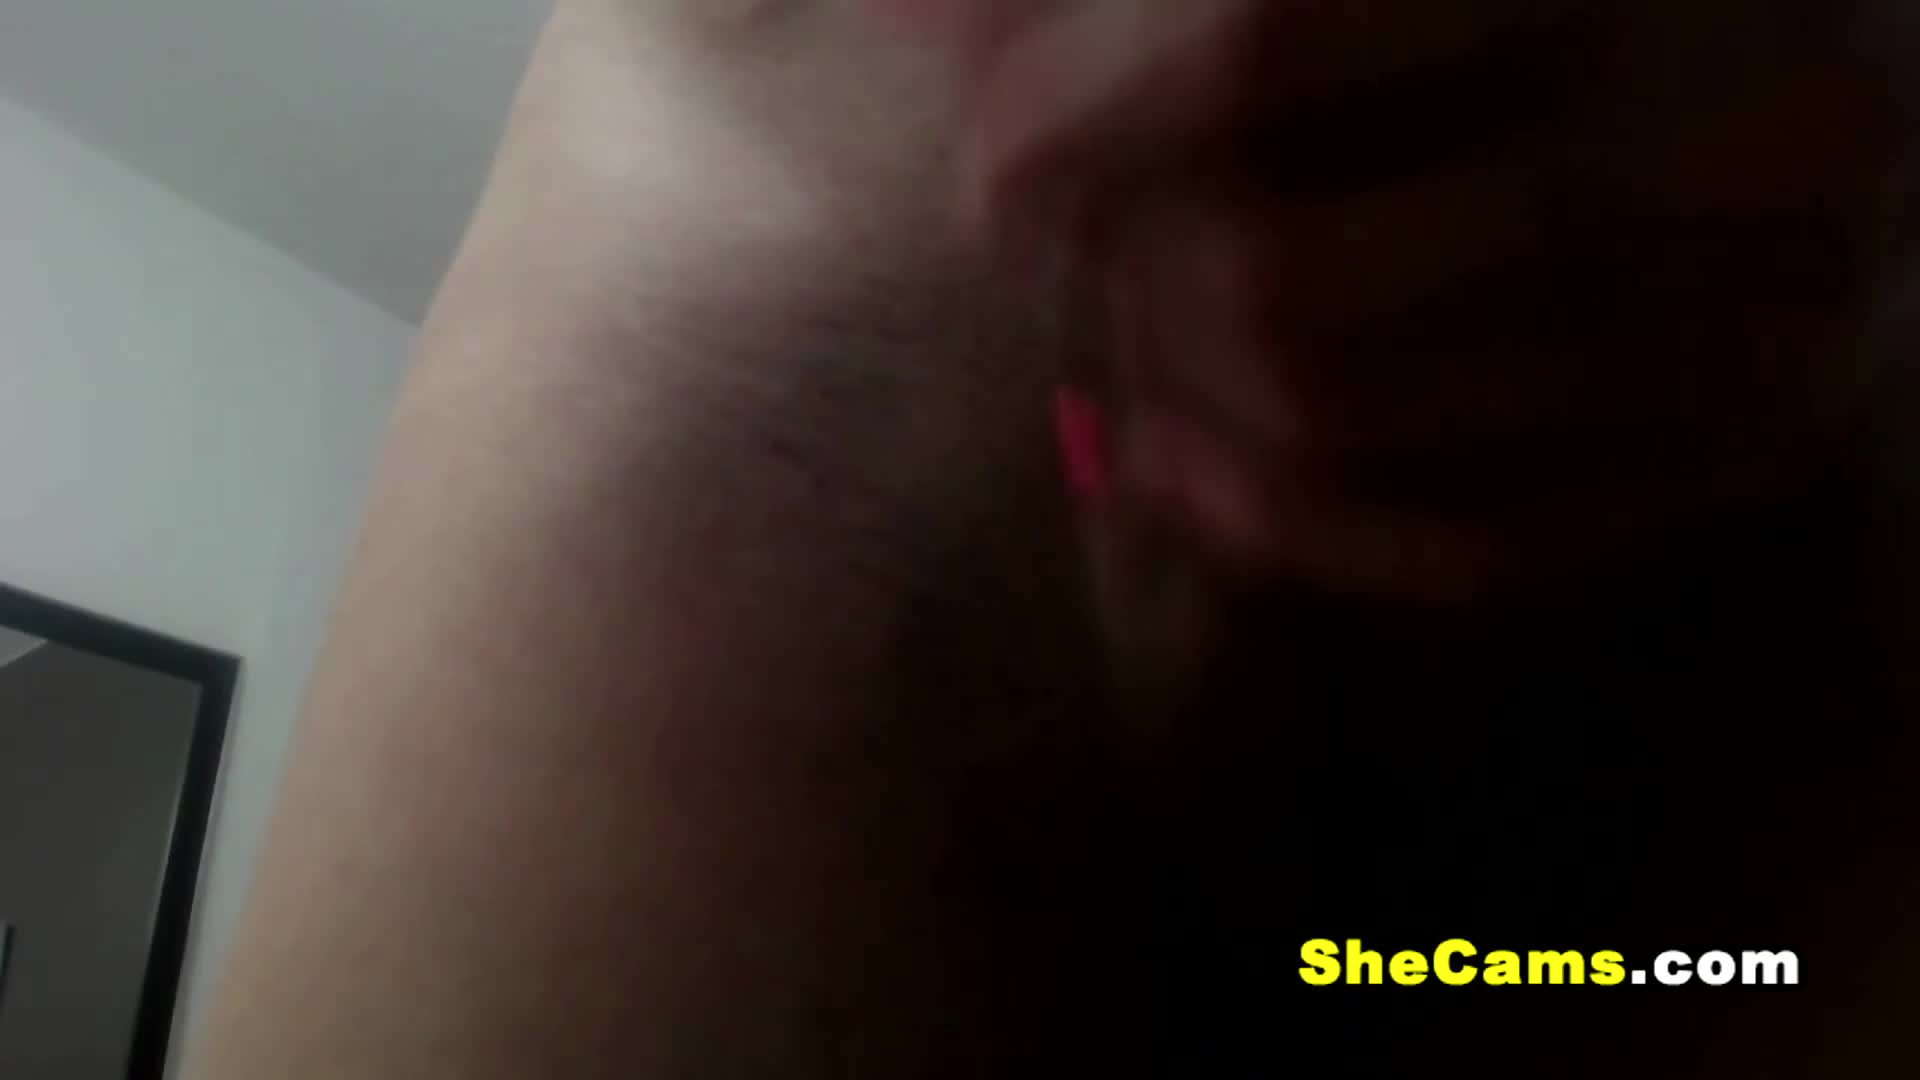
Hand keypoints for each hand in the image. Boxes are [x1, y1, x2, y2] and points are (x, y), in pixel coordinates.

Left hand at [877, 0, 1904, 597]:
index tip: (999, 182)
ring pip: (1348, 427)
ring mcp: (1769, 302)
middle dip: (1119, 294)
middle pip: (1278, 283)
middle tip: (1074, 274)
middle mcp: (1729, 118)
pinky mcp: (1765, 434)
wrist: (1781, 55)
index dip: (1074, 126)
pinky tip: (1193, 465)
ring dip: (1179, 415)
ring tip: (1130, 358)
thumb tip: (920, 16)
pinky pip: (1467, 541)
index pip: (1253, 51)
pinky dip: (1288, 523)